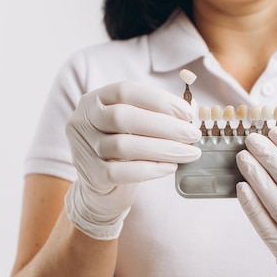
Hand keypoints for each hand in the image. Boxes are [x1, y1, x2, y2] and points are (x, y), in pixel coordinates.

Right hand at [65, 81, 200, 239]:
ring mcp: (85, 148)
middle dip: (165, 125)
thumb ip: (157, 114)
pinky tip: (170, 167)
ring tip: (189, 153)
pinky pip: (122, 172)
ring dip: (164, 148)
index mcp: (96, 99)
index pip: (126, 90)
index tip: (187, 112)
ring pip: (124, 145)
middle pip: (123, 117)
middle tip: (193, 135)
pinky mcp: (91, 175)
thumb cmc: (123, 148)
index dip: (159, 99)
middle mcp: (84, 120)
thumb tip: (191, 109)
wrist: (99, 186)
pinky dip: (151, 169)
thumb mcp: (135, 125)